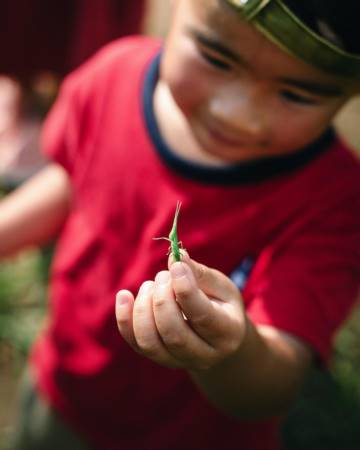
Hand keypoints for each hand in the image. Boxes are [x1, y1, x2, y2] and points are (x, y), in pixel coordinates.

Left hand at [115, 253, 247, 370]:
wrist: (217, 338)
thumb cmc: (220, 304)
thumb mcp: (220, 286)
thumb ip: (200, 273)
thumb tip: (177, 257)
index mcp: (227, 333)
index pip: (203, 317)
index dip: (185, 290)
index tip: (175, 266)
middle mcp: (204, 355)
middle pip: (174, 334)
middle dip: (162, 299)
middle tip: (163, 276)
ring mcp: (178, 361)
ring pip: (150, 342)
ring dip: (143, 307)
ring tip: (150, 285)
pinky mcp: (157, 357)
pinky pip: (135, 343)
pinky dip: (124, 318)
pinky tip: (124, 295)